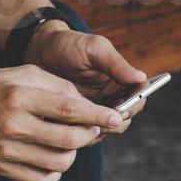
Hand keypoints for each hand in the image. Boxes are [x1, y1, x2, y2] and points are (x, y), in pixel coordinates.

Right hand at [0, 66, 122, 180]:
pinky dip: (56, 171)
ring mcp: (6, 151)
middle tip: (93, 129)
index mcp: (20, 96)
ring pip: (60, 163)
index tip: (116, 118)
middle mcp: (13, 125)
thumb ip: (57, 87)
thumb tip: (88, 108)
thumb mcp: (23, 74)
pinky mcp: (2, 169)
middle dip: (90, 135)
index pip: (70, 109)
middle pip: (69, 140)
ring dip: (73, 153)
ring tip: (68, 142)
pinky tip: (51, 157)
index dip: (98, 115)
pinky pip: (43, 180)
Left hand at [25, 22, 148, 135]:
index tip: (122, 107)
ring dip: (98, 131)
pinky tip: (68, 129)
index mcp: (120, 79)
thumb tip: (140, 77)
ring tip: (82, 124)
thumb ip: (116, 64)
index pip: (139, 96)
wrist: (39, 53)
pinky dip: (81, 135)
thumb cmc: (69, 45)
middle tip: (100, 120)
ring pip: (106, 130)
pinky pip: (85, 135)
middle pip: (125, 118)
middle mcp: (111, 97)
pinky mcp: (77, 120)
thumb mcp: (94, 49)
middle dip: (116, 121)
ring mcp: (94, 110)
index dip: (134, 104)